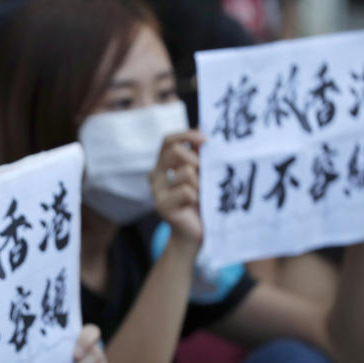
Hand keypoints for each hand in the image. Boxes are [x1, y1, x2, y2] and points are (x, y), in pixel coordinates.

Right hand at [149, 130, 205, 247]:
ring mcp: (157, 191)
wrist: (196, 234)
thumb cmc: (202, 202)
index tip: (205, 139)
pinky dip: (199, 197)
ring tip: (204, 195)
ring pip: (185, 171)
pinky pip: (187, 191)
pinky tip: (198, 206)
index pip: (168, 140)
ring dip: (201, 182)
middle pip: (175, 151)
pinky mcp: (162, 206)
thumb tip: (203, 128)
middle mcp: (156, 175)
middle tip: (206, 173)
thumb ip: (200, 155)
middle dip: (197, 160)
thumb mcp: (203, 174)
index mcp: (164, 165)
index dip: (186, 135)